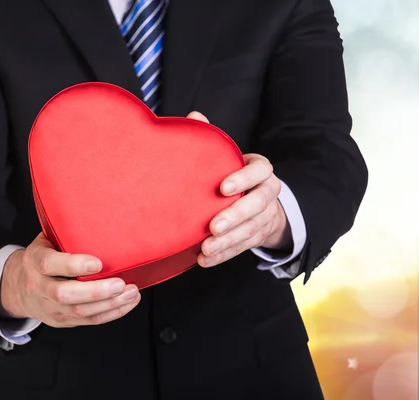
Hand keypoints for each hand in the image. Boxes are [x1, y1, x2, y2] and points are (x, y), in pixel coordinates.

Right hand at [0, 233, 140, 327]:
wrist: (19, 288)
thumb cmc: (43, 256)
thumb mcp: (46, 241)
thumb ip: (65, 233)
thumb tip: (99, 214)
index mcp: (34, 261)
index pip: (49, 264)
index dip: (74, 265)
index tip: (98, 263)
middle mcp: (39, 286)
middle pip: (64, 294)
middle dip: (96, 291)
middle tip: (121, 283)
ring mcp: (49, 307)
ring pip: (79, 312)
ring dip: (109, 304)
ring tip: (132, 293)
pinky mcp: (61, 320)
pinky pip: (88, 321)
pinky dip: (111, 314)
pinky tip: (127, 303)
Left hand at [185, 112, 292, 267]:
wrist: (258, 200)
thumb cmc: (233, 173)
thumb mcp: (227, 156)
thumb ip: (212, 137)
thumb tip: (195, 115)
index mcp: (260, 169)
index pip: (260, 170)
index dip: (243, 178)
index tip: (223, 188)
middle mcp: (268, 192)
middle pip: (259, 204)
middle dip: (236, 216)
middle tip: (214, 226)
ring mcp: (265, 216)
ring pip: (251, 230)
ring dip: (229, 242)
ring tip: (206, 249)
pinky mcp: (258, 236)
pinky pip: (243, 247)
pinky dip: (224, 255)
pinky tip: (204, 260)